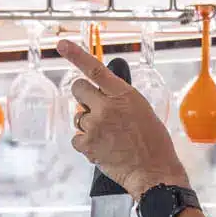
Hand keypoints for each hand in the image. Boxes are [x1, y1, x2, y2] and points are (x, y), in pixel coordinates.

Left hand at [56, 39, 189, 199]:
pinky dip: (85, 143)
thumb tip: (102, 96)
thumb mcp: (142, 111)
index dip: (76, 55)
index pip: (95, 69)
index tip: (61, 45)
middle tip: (94, 108)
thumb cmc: (153, 143)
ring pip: (78, 116)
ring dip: (88, 123)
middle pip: (78, 89)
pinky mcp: (87, 144)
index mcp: (124, 94)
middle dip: (83, 97)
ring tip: (108, 136)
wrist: (153, 171)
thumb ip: (120, 99)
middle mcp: (107, 106)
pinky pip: (76, 138)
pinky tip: (102, 148)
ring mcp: (95, 125)